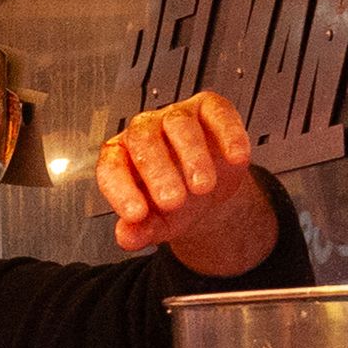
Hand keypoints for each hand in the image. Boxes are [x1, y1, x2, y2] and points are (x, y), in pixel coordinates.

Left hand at [98, 90, 280, 273]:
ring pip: (179, 124)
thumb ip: (141, 230)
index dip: (121, 191)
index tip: (136, 215)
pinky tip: (236, 158)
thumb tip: (127, 238)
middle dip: (158, 172)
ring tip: (203, 187)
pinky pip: (217, 114)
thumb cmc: (176, 201)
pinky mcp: (210, 110)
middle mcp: (145, 132)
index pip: (111, 168)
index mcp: (123, 158)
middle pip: (143, 140)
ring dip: (192, 156)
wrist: (209, 191)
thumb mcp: (160, 223)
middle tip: (173, 202)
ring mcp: (177, 117)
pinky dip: (229, 134)